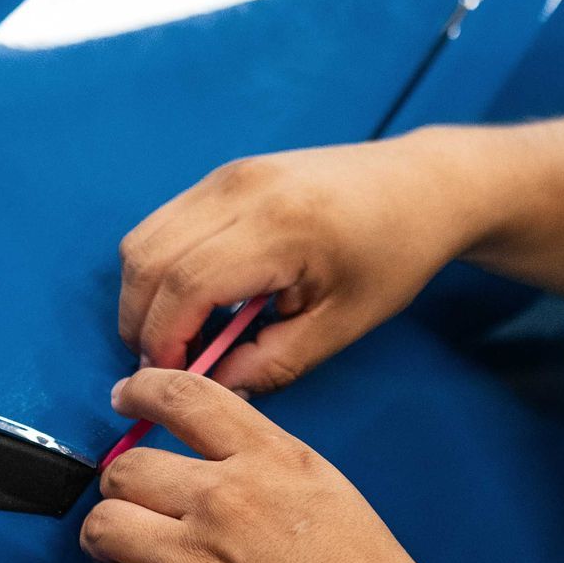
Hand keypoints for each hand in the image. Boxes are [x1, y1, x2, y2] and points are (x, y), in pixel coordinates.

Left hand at [82, 369, 444, 562]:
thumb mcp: (327, 492)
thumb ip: (264, 467)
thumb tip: (208, 462)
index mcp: (271, 461)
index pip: (185, 397)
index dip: (142, 390)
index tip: (127, 398)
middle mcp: (226, 501)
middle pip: (126, 469)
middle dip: (125, 489)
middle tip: (140, 509)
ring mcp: (196, 561)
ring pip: (103, 528)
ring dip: (114, 543)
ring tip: (137, 557)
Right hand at [117, 131, 480, 391]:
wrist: (422, 185)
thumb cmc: (394, 254)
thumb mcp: (343, 323)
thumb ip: (274, 362)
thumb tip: (214, 387)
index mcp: (279, 227)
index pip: (186, 284)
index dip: (165, 340)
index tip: (171, 379)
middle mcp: (241, 190)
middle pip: (147, 258)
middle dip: (142, 322)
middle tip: (168, 366)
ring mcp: (227, 176)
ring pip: (144, 239)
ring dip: (146, 295)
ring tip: (181, 338)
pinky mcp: (224, 175)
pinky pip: (164, 223)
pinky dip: (162, 269)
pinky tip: (197, 302)